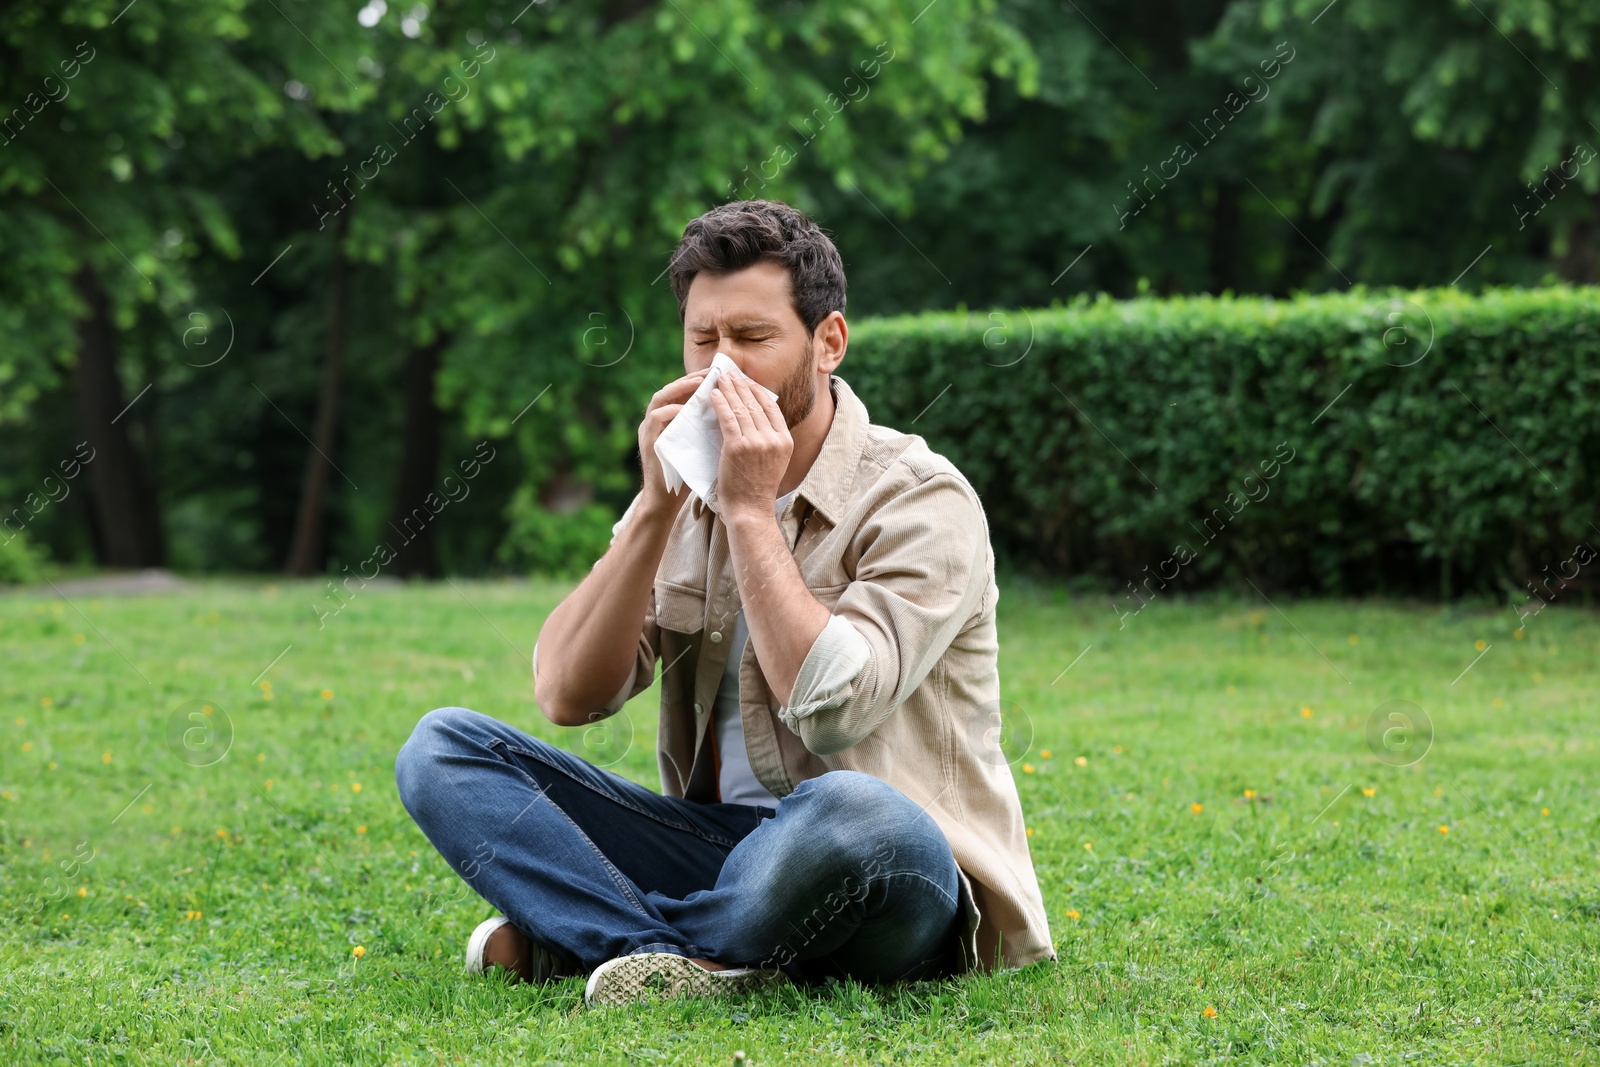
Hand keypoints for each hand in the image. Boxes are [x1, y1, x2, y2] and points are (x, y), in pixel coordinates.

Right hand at [637, 367, 709, 515]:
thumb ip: (709, 427)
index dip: (700, 381)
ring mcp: (649, 430)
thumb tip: (738, 412)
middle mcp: (657, 421)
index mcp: (670, 421)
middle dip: (690, 379)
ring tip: (699, 383)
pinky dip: (672, 410)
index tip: (720, 374)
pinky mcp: (648, 441)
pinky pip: (656, 417)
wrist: (669, 501)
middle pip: (671, 389)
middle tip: (710, 372)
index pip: (683, 392)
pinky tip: (687, 409)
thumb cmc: (689, 473)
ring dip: (680, 388)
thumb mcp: (702, 444)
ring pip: (660, 398)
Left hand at [708, 366, 791, 519]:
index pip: (771, 407)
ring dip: (729, 390)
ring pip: (741, 408)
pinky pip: (728, 418)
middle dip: (740, 385)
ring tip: (719, 379)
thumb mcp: (773, 461)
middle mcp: (774, 439)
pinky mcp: (737, 447)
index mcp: (785, 441)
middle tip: (729, 373)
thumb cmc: (757, 488)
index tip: (745, 380)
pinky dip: (720, 403)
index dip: (756, 390)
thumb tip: (755, 416)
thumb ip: (768, 439)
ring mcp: (757, 442)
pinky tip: (712, 395)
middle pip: (755, 403)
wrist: (750, 510)